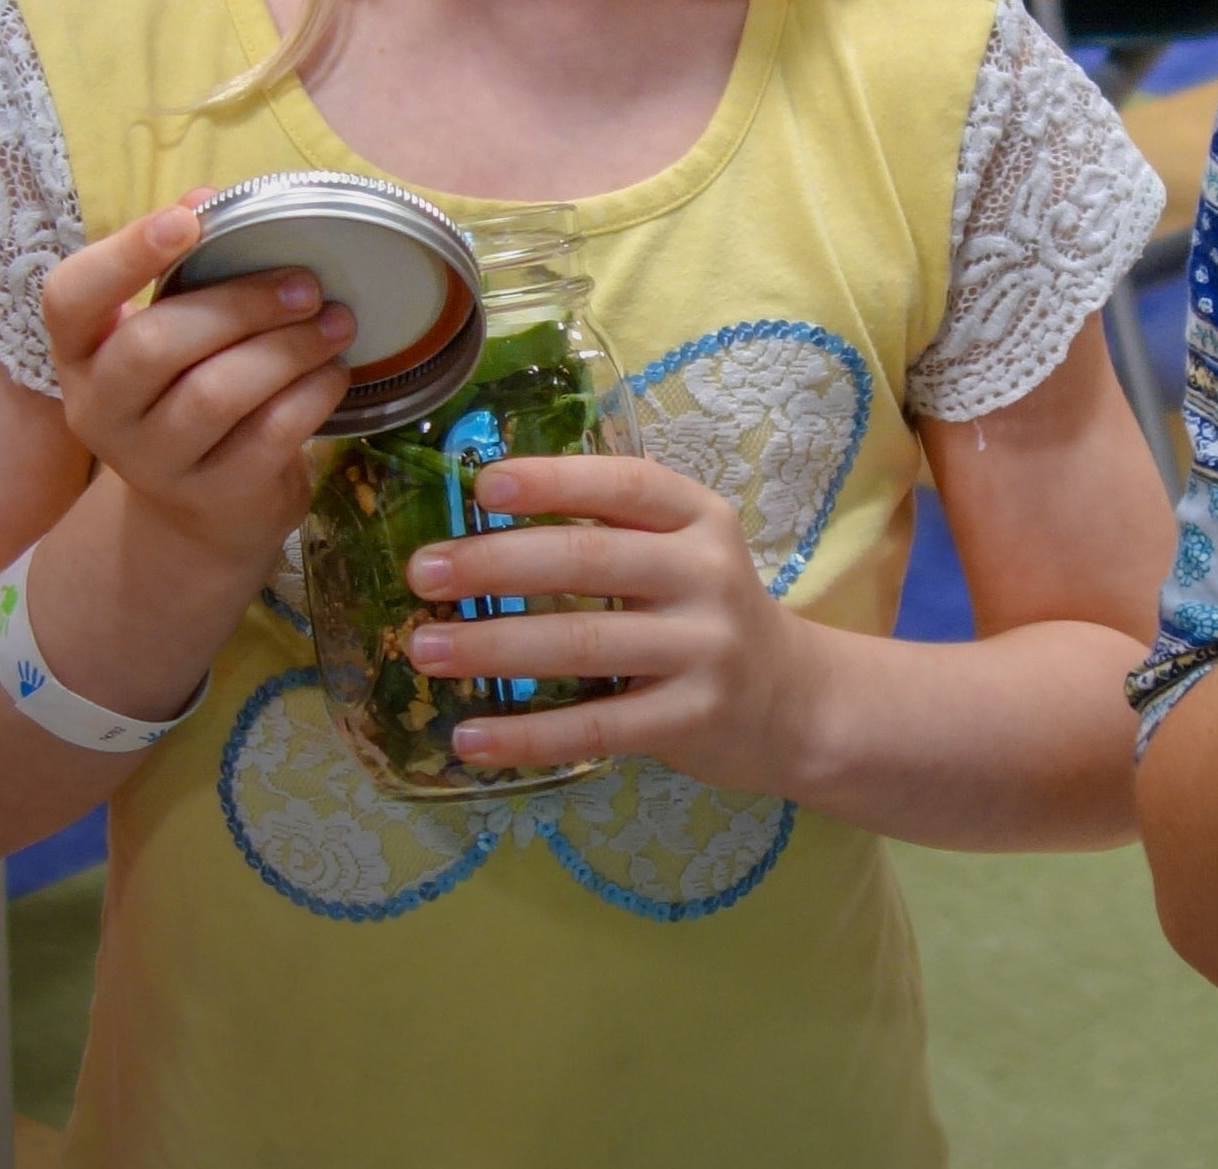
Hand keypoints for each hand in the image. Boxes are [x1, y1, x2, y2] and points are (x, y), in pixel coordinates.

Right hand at [45, 203, 356, 573]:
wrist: (202, 512)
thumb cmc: (187, 390)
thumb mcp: (174, 331)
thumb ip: (185, 269)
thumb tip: (211, 199)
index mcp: (80, 352)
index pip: (70, 297)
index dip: (124, 253)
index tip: (188, 219)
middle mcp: (99, 409)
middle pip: (155, 345)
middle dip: (240, 305)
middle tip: (307, 285)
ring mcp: (151, 463)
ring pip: (215, 395)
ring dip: (287, 349)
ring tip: (337, 324)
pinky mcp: (211, 497)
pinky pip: (266, 437)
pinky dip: (310, 396)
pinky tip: (334, 373)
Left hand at [397, 454, 822, 788]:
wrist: (795, 700)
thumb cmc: (705, 613)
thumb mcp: (681, 551)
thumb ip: (607, 531)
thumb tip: (475, 523)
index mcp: (697, 518)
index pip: (623, 485)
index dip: (553, 481)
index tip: (483, 485)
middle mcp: (706, 574)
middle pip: (589, 562)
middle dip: (495, 565)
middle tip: (422, 573)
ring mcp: (704, 649)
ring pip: (583, 644)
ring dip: (494, 647)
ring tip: (425, 651)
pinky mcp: (691, 719)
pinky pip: (596, 726)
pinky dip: (527, 735)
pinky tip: (470, 736)